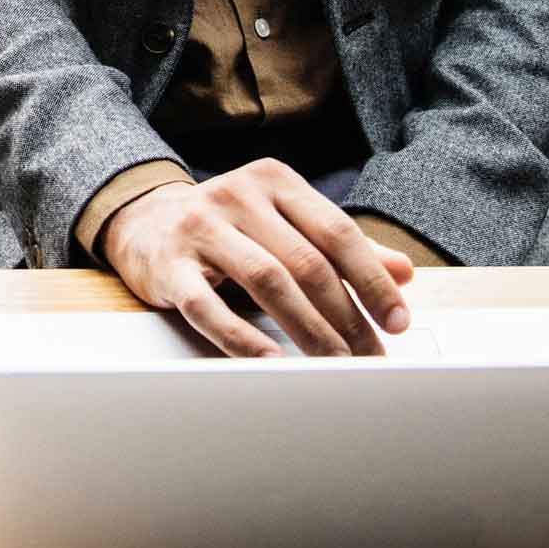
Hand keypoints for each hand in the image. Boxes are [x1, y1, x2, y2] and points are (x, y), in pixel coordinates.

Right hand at [97, 163, 416, 358]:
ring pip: (266, 282)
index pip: (336, 232)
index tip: (398, 322)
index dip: (373, 281)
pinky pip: (209, 307)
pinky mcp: (169, 265)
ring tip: (334, 366)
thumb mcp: (284, 224)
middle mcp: (238, 195)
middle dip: (347, 318)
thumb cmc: (228, 228)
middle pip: (306, 262)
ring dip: (308, 331)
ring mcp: (200, 227)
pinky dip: (244, 339)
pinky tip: (271, 364)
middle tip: (369, 357)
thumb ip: (339, 246)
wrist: (144, 221)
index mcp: (274, 181)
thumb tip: (403, 273)